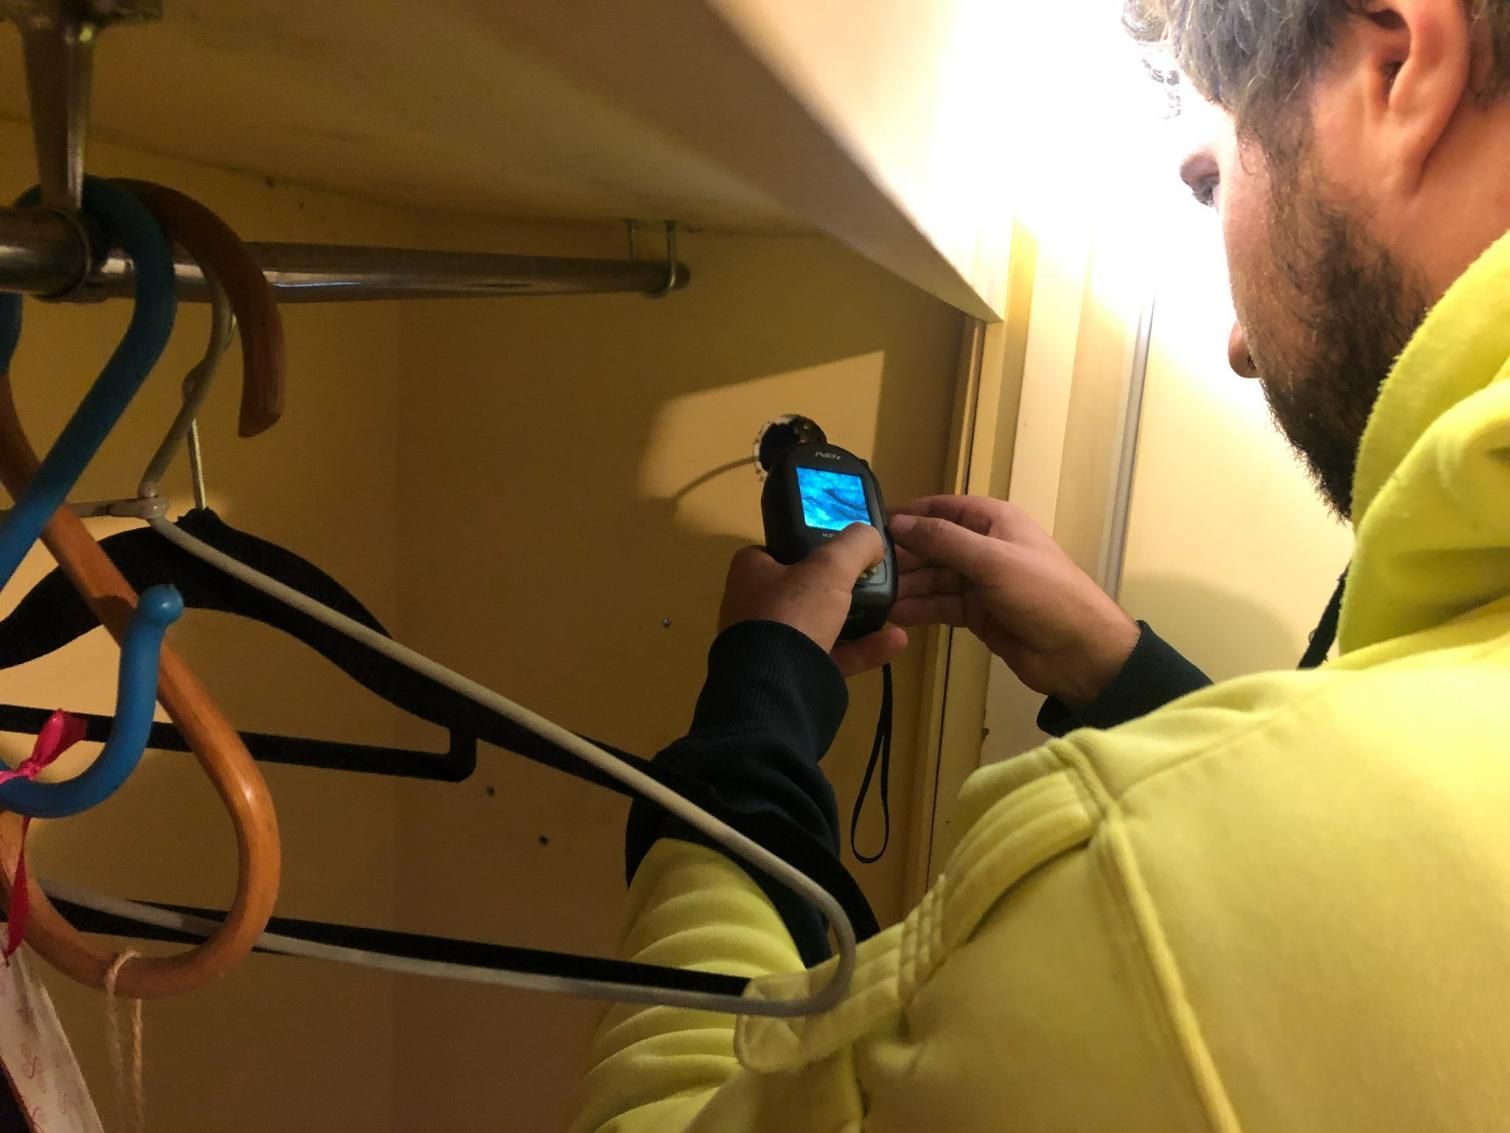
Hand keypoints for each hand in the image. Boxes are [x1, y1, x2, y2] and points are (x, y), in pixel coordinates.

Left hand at [719, 524, 908, 676]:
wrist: (778, 687)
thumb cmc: (793, 612)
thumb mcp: (830, 566)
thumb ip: (855, 545)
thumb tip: (872, 539)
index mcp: (751, 573)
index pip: (778, 550)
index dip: (808, 547)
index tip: (840, 550)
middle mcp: (756, 607)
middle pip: (804, 589)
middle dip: (838, 587)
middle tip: (872, 580)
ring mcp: (773, 645)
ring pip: (821, 625)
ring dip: (858, 619)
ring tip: (891, 610)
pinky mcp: (792, 675)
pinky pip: (833, 656)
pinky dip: (863, 648)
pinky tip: (896, 641)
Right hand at [888, 496, 1138, 707]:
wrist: (1079, 651)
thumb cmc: (1042, 593)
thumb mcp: (992, 560)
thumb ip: (943, 541)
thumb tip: (897, 523)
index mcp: (993, 522)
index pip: (942, 508)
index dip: (909, 514)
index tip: (870, 524)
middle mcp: (984, 547)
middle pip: (932, 545)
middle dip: (902, 555)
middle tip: (863, 569)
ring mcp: (980, 582)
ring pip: (933, 578)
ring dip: (906, 586)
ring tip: (870, 596)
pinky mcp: (977, 613)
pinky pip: (940, 605)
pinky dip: (918, 609)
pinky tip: (891, 616)